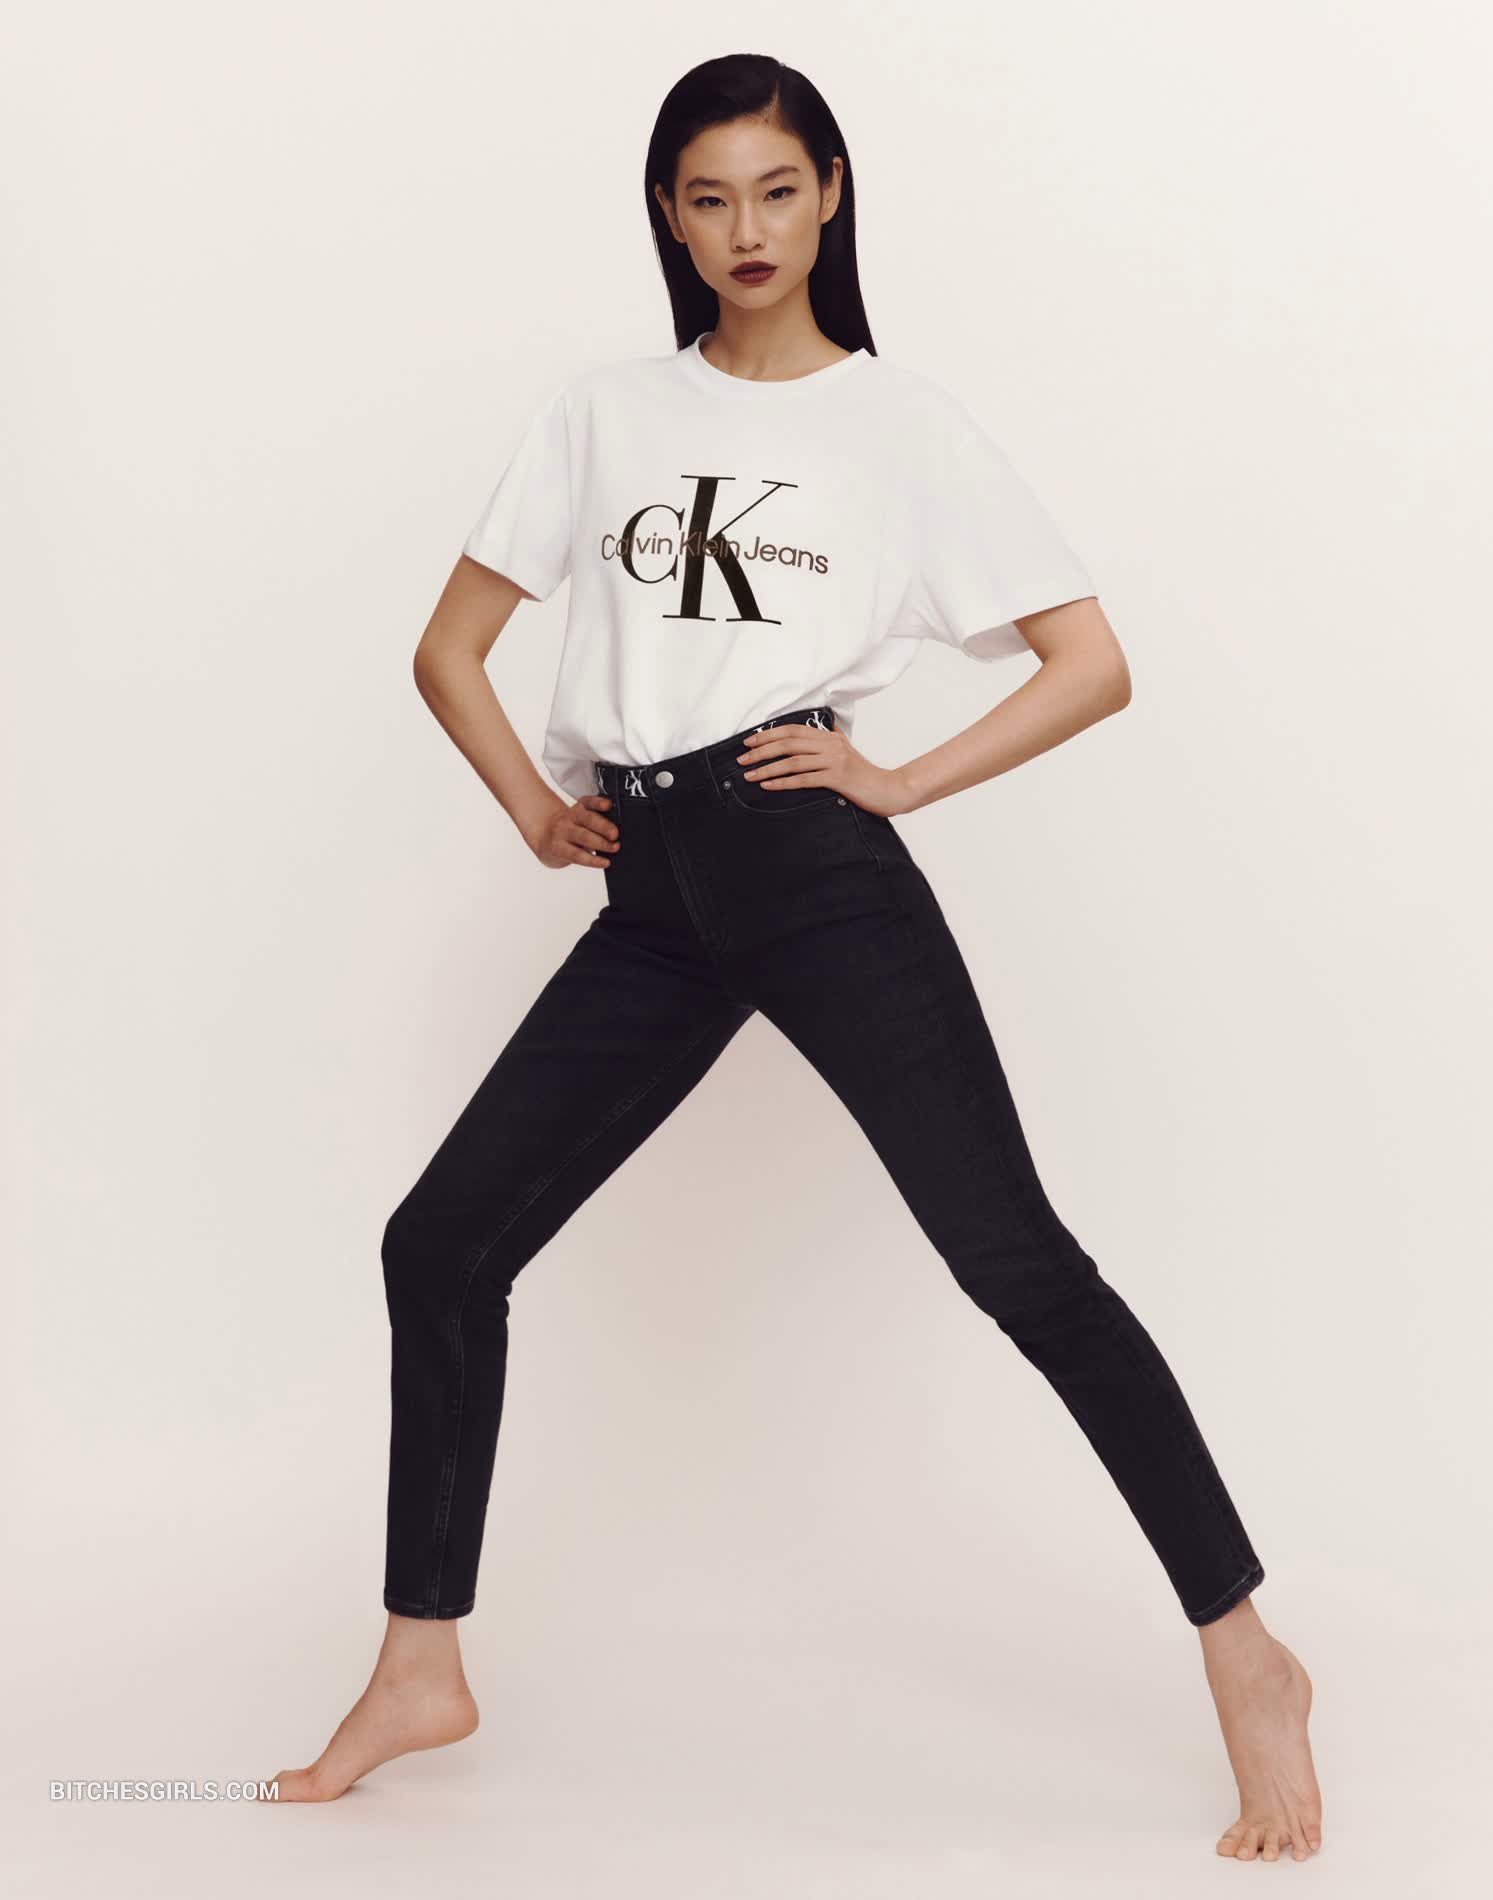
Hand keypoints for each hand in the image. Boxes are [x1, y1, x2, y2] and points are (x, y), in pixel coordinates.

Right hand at [525, 793, 620, 868]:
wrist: (543, 837)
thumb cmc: (570, 830)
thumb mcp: (580, 820)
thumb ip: (597, 822)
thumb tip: (618, 833)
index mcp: (578, 809)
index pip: (588, 802)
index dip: (598, 803)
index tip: (609, 805)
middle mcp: (569, 818)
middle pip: (587, 819)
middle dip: (603, 826)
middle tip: (616, 834)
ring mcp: (562, 833)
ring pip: (583, 837)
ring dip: (601, 843)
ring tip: (614, 847)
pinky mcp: (559, 849)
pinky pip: (578, 855)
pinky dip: (593, 860)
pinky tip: (605, 862)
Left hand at [736, 719, 913, 816]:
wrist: (889, 790)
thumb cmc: (865, 775)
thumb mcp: (847, 752)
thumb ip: (832, 741)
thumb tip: (820, 731)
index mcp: (830, 737)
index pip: (793, 730)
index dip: (768, 734)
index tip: (749, 742)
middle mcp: (832, 745)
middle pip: (789, 742)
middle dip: (762, 750)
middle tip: (742, 759)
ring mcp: (835, 761)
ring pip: (793, 761)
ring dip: (768, 768)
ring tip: (750, 775)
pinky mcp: (838, 778)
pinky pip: (804, 779)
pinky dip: (783, 782)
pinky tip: (768, 785)